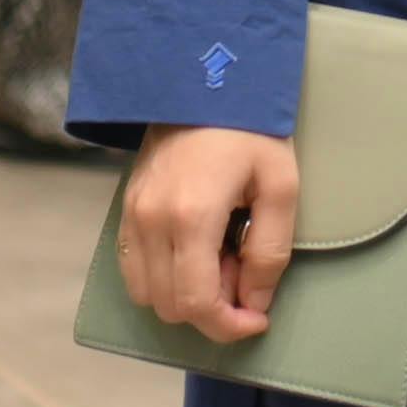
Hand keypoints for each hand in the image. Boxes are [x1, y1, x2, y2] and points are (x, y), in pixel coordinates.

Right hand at [117, 124, 298, 338]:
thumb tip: (255, 303)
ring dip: (185, 295)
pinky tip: (196, 251)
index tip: (257, 319)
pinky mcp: (125, 209)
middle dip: (212, 308)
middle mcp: (151, 221)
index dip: (228, 326)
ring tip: (221, 259)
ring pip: (147, 294)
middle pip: (170, 306)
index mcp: (191, 216)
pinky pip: (133, 269)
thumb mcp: (281, 187)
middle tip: (244, 274)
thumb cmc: (252, 129)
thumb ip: (270, 252)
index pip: (196, 304)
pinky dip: (163, 277)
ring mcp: (132, 215)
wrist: (206, 80)